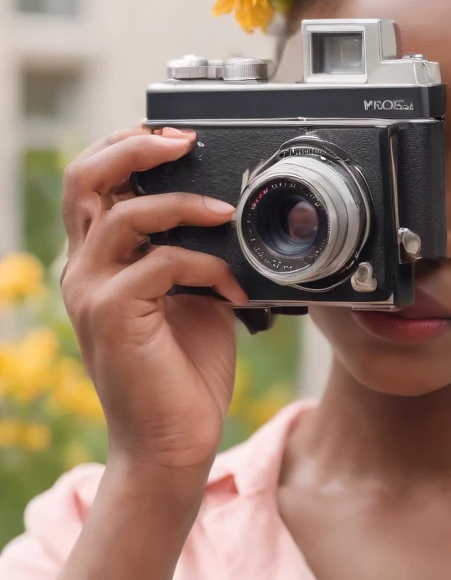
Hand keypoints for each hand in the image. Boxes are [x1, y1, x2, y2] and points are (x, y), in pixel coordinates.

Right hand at [60, 125, 249, 482]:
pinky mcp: (113, 314)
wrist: (173, 443)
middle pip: (85, 177)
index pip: (92, 182)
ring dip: (183, 203)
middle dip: (135, 145)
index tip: (177, 135)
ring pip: (122, 213)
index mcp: (99, 262)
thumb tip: (223, 213)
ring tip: (225, 212)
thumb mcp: (193, 298)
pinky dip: (209, 267)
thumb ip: (192, 254)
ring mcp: (92, 291)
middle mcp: (85, 271)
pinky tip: (236, 292)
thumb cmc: (184, 375)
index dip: (127, 146)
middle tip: (184, 140)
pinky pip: (162, 262)